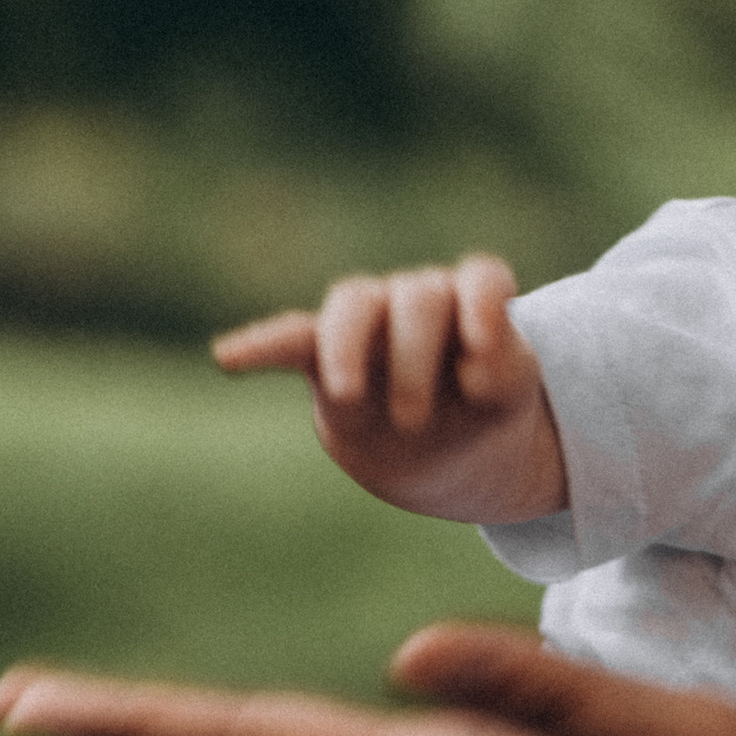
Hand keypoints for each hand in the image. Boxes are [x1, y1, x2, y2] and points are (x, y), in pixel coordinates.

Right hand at [212, 258, 565, 523]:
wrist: (442, 456)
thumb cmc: (480, 413)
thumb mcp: (508, 400)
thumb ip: (506, 374)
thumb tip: (473, 371)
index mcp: (472, 304)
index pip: (480, 279)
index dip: (484, 307)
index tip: (483, 353)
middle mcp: (419, 299)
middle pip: (419, 295)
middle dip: (417, 354)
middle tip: (416, 420)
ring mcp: (370, 323)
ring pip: (354, 302)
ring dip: (349, 347)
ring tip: (348, 394)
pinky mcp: (323, 356)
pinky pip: (288, 336)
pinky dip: (259, 344)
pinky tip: (228, 357)